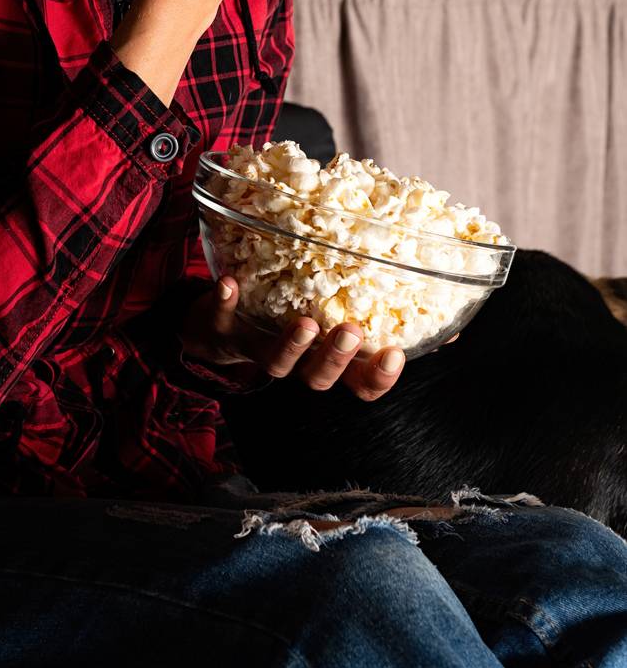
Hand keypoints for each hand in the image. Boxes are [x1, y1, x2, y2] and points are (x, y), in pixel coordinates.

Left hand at [180, 276, 405, 401]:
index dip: (378, 377)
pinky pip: (222, 320)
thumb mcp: (340, 324)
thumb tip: (450, 329)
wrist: (218, 328)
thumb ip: (388, 323)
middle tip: (352, 332)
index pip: (359, 383)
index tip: (397, 355)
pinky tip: (229, 284)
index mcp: (328, 363)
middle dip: (337, 359)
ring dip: (291, 345)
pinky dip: (226, 303)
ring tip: (306, 323)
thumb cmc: (292, 321)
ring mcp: (258, 349)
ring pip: (275, 362)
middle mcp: (297, 364)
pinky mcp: (223, 329)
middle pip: (319, 378)